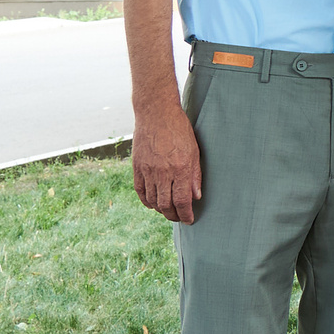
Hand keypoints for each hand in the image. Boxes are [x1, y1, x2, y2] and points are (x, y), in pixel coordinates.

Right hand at [134, 105, 203, 222]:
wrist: (156, 113)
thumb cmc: (179, 130)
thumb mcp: (194, 151)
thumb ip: (195, 175)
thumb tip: (196, 196)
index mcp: (180, 169)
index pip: (182, 201)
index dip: (186, 215)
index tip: (189, 220)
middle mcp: (163, 172)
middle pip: (166, 205)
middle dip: (174, 216)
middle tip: (179, 218)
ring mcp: (148, 170)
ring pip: (153, 201)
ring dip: (161, 210)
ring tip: (168, 211)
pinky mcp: (137, 167)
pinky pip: (140, 191)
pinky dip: (146, 201)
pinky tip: (153, 204)